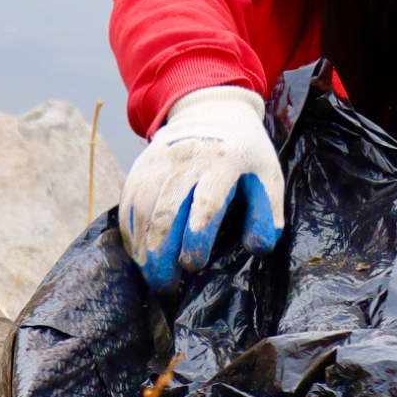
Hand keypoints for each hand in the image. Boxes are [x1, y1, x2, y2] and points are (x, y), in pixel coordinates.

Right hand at [119, 85, 283, 293]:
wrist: (211, 110)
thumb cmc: (246, 154)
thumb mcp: (268, 175)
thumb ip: (267, 213)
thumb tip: (258, 248)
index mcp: (225, 160)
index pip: (206, 201)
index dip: (196, 235)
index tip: (193, 265)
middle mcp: (187, 158)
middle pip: (166, 210)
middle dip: (163, 253)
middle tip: (167, 287)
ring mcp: (159, 161)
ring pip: (141, 209)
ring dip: (143, 248)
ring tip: (152, 279)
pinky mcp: (141, 166)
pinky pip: (128, 203)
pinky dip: (130, 232)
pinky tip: (138, 257)